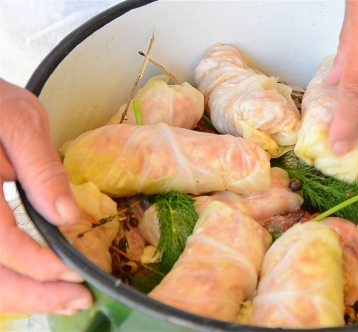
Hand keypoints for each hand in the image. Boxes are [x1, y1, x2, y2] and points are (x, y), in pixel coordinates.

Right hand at [0, 79, 91, 314]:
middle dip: (32, 295)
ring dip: (18, 294)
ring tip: (61, 300)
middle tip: (77, 302)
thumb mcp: (20, 122)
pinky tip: (34, 283)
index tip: (76, 274)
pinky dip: (7, 278)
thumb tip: (68, 217)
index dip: (38, 266)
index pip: (0, 242)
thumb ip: (41, 170)